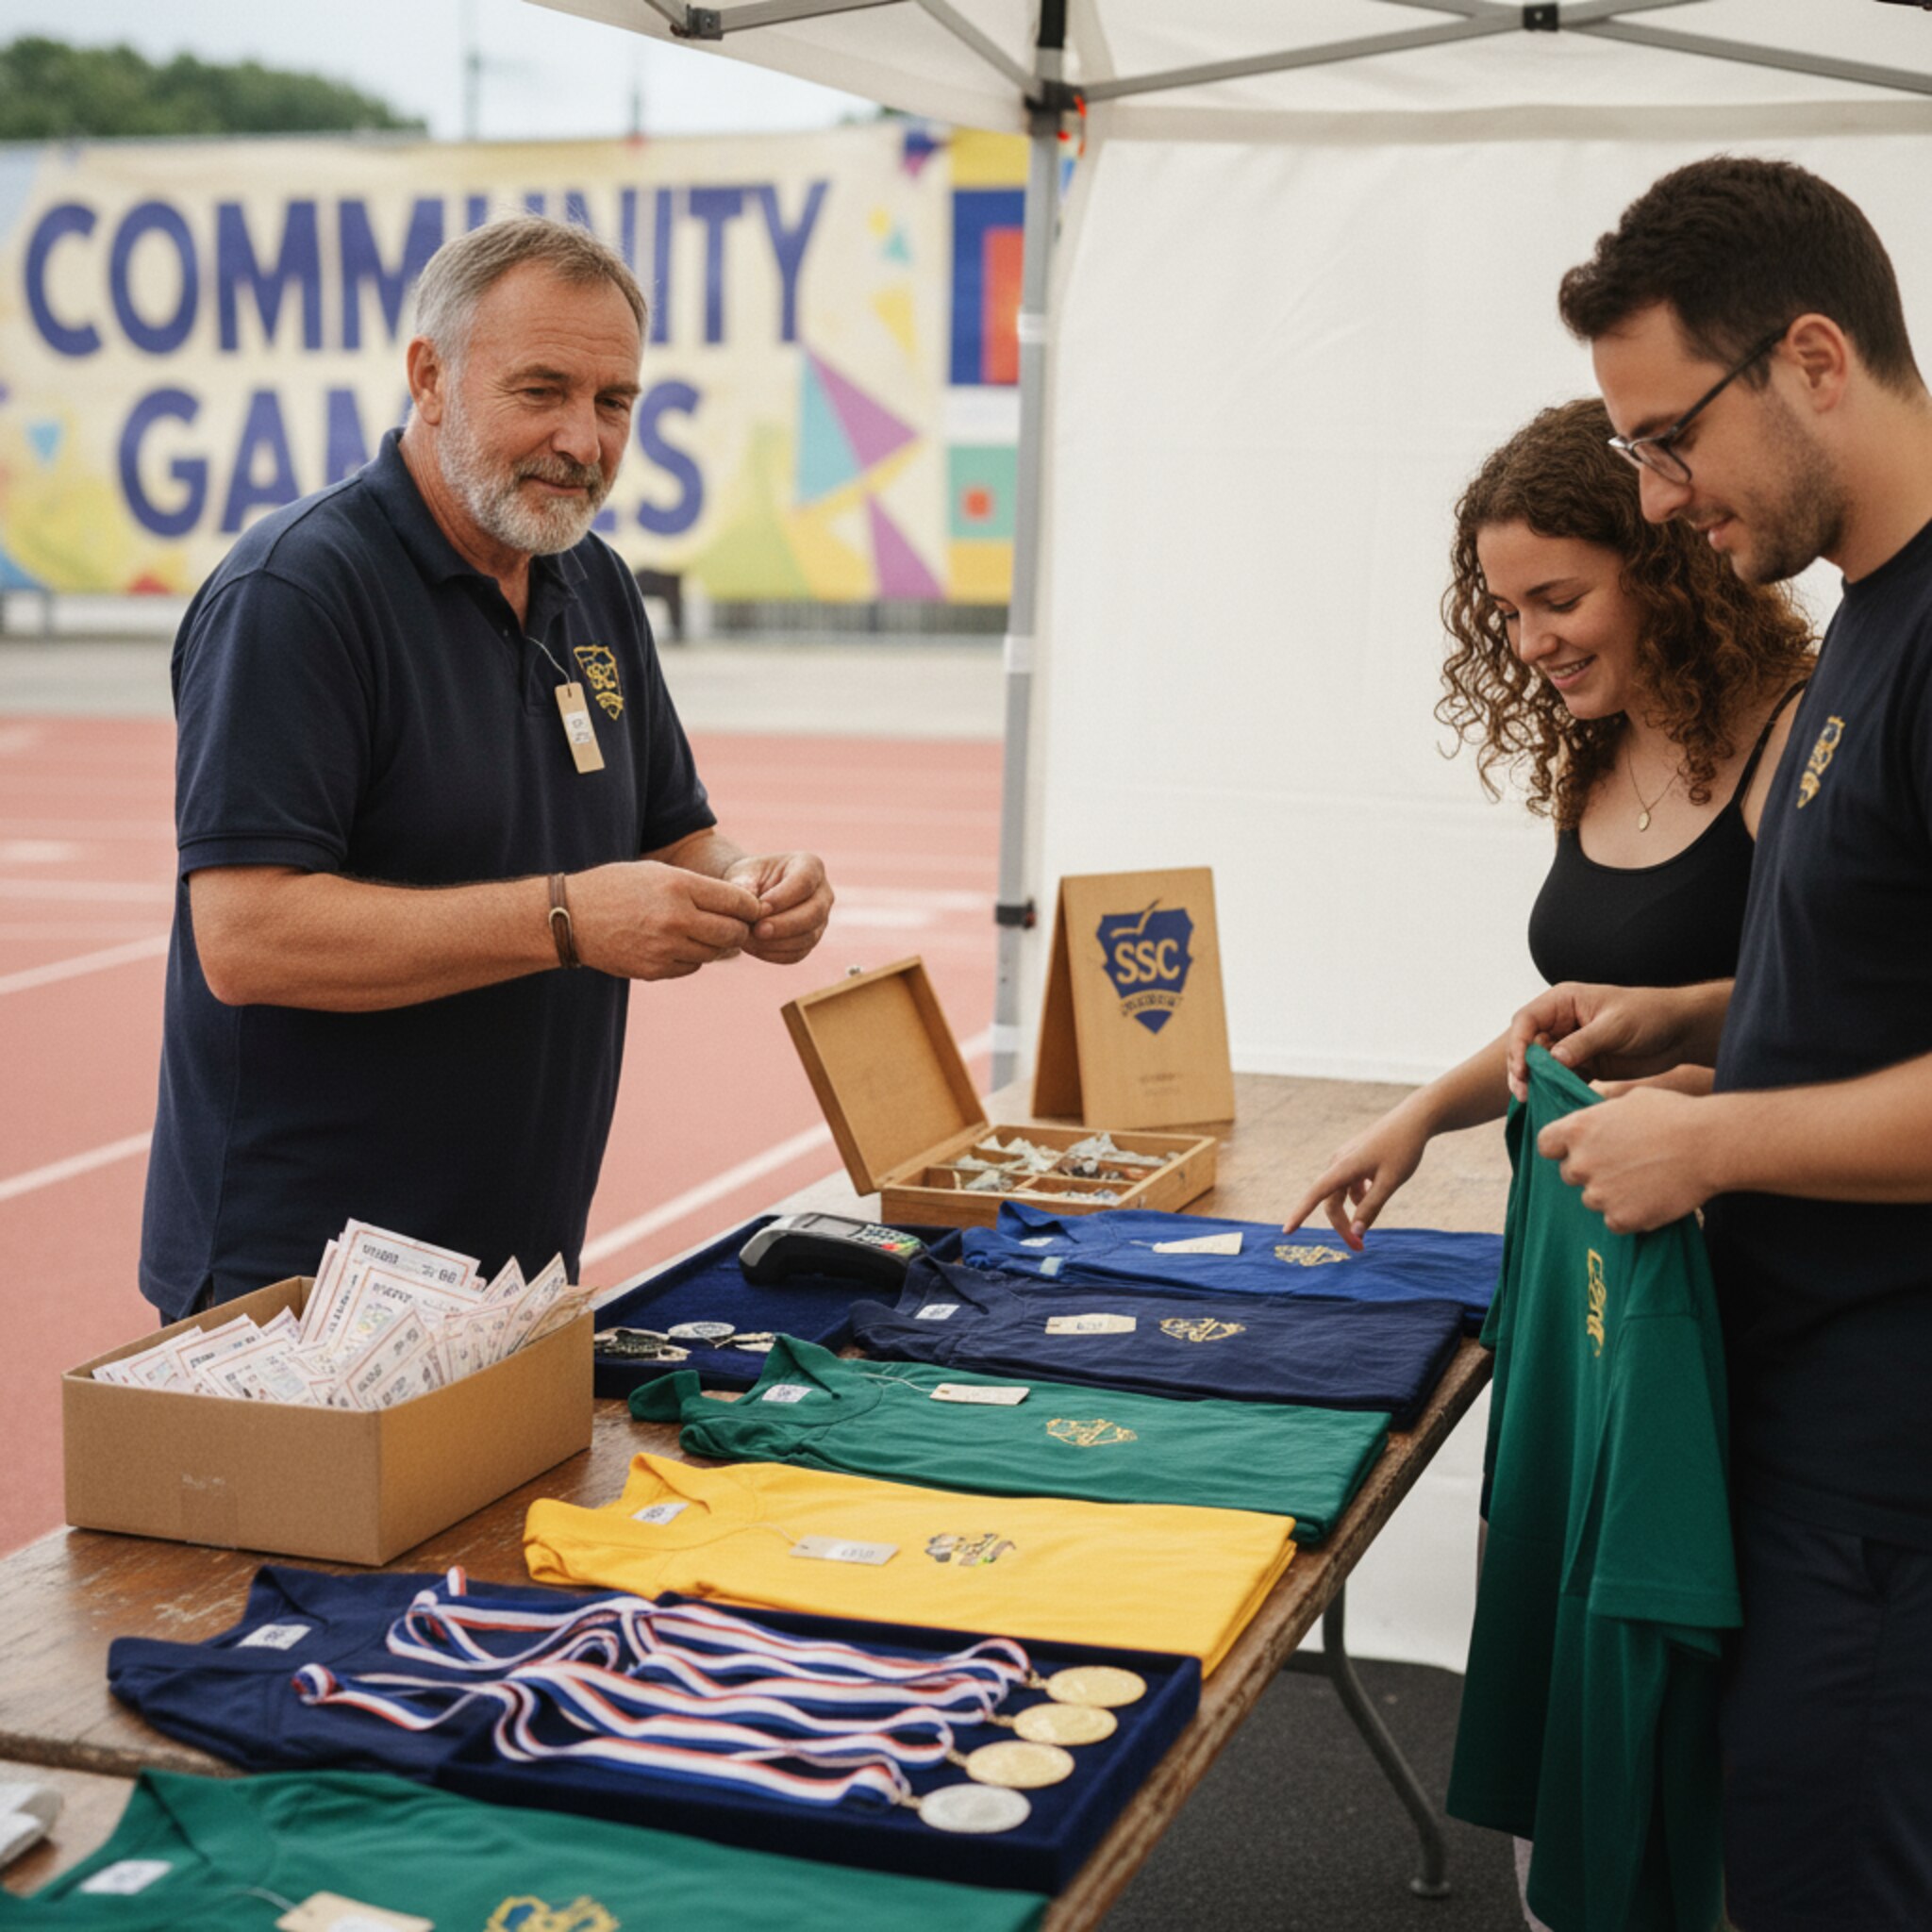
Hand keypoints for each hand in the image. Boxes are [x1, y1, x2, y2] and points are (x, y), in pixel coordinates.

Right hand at [568, 861, 762, 979]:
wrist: (571, 917)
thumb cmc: (617, 887)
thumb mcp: (657, 872)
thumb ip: (699, 887)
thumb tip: (741, 905)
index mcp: (678, 886)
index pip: (737, 902)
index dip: (751, 907)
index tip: (751, 909)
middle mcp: (675, 918)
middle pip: (732, 933)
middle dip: (740, 930)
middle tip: (737, 926)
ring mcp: (664, 948)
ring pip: (714, 953)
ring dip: (715, 945)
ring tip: (702, 932)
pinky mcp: (655, 970)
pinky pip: (691, 967)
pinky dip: (692, 957)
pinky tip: (678, 944)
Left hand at [724, 851, 832, 964]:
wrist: (751, 895)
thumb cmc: (748, 878)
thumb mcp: (743, 873)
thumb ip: (744, 884)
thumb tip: (753, 905)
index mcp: (810, 865)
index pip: (805, 881)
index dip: (783, 897)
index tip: (759, 907)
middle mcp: (823, 893)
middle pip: (814, 912)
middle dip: (784, 925)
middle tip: (757, 930)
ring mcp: (821, 919)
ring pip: (808, 937)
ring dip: (777, 942)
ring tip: (748, 939)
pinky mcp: (810, 940)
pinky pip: (797, 953)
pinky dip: (775, 954)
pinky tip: (753, 947)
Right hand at [1282, 1107, 1429, 1248]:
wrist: (1414, 1119)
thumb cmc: (1403, 1150)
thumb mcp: (1390, 1183)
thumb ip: (1371, 1208)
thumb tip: (1355, 1233)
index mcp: (1343, 1167)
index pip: (1314, 1195)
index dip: (1299, 1214)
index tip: (1286, 1232)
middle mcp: (1338, 1162)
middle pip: (1331, 1202)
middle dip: (1343, 1226)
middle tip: (1361, 1248)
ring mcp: (1345, 1159)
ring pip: (1340, 1194)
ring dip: (1352, 1212)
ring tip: (1371, 1219)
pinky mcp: (1354, 1157)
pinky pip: (1349, 1184)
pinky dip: (1358, 1197)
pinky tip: (1373, 1195)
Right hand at [1505, 981, 1705, 1100]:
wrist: (1680, 1032)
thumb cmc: (1649, 1015)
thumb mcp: (1614, 1026)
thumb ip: (1582, 1043)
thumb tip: (1552, 1060)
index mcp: (1564, 1002)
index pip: (1527, 1020)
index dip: (1518, 1044)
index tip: (1521, 1068)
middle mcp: (1561, 1022)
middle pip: (1527, 1045)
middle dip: (1522, 1068)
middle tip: (1523, 1091)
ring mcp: (1571, 1045)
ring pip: (1541, 1065)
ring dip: (1535, 1082)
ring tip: (1532, 1099)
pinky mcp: (1584, 1065)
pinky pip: (1561, 1079)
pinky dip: (1555, 1090)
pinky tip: (1552, 1102)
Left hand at [1537, 1088, 1714, 1233]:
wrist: (1709, 1145)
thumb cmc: (1674, 1115)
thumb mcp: (1629, 1100)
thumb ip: (1600, 1116)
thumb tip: (1591, 1122)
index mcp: (1578, 1130)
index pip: (1545, 1144)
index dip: (1560, 1147)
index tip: (1576, 1148)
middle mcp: (1581, 1163)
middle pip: (1569, 1174)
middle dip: (1590, 1170)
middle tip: (1623, 1163)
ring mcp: (1599, 1194)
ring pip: (1592, 1199)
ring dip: (1610, 1193)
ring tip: (1643, 1179)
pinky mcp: (1621, 1218)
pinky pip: (1614, 1221)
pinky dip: (1629, 1214)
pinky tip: (1651, 1198)